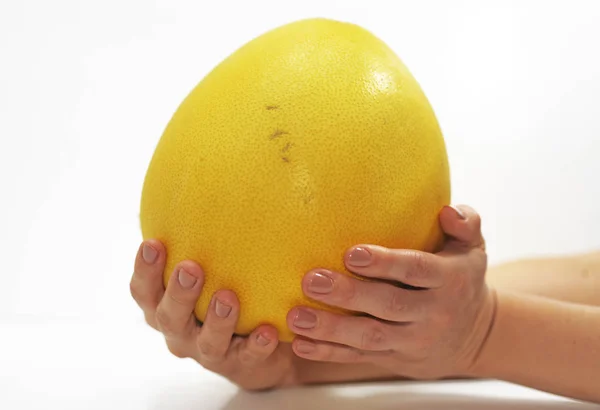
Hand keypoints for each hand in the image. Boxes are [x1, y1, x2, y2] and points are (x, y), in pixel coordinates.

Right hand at [129, 240, 298, 390]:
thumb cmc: (225, 296)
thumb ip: (202, 241)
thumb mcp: (212, 269)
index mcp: (166, 307)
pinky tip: (268, 330)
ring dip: (216, 319)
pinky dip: (255, 345)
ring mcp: (208, 352)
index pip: (144, 291)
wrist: (257, 348)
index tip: (152, 243)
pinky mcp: (239, 365)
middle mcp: (181, 332)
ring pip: (206, 342)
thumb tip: (205, 182)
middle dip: (178, 293)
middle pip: (168, 317)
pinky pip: (246, 357)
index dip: (144, 270)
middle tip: (190, 268)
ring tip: (228, 297)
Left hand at [286, 205, 494, 379]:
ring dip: (331, 329)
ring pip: (370, 337)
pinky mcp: (396, 358)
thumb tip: (446, 210)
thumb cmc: (462, 278)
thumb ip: (465, 224)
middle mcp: (433, 313)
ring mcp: (413, 340)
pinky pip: (360, 357)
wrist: (475, 336)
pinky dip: (329, 353)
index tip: (351, 253)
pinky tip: (301, 344)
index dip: (385, 263)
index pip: (417, 270)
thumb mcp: (474, 249)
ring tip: (296, 316)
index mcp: (450, 280)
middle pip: (389, 305)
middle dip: (348, 294)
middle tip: (312, 280)